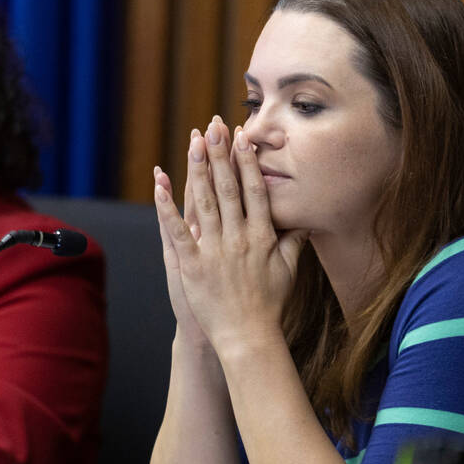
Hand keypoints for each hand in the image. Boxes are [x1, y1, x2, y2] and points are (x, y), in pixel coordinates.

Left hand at [154, 116, 307, 354]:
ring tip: (193, 142)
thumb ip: (294, 242)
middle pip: (228, 188)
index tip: (243, 136)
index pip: (255, 190)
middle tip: (215, 126)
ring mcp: (215, 251)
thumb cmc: (269, 306)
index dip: (248, 161)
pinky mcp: (193, 265)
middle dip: (221, 154)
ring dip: (197, 169)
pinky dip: (166, 207)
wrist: (248, 338)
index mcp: (262, 236)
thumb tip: (304, 220)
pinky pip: (177, 230)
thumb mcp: (289, 271)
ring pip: (203, 202)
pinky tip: (159, 184)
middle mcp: (239, 238)